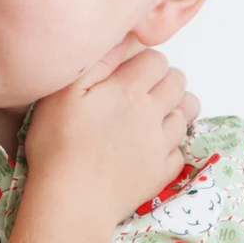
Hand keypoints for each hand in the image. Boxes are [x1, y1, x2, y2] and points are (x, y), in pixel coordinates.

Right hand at [24, 39, 200, 219]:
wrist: (72, 200)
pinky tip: (152, 148)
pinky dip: (170, 146)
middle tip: (143, 91)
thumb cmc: (58, 144)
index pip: (156, 59)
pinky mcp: (161, 172)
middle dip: (165, 81)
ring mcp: (161, 145)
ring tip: (153, 117)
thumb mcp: (63, 93)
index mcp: (129, 90)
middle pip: (178, 83)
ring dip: (174, 110)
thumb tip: (123, 42)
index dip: (145, 61)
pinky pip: (179, 151)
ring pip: (185, 115)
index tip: (128, 72)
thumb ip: (97, 63)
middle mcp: (152, 113)